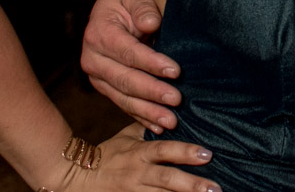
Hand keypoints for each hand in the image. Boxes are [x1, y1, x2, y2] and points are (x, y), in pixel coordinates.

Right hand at [46, 123, 218, 191]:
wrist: (78, 178)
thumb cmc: (108, 154)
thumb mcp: (128, 135)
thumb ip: (149, 124)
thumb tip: (172, 109)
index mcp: (139, 154)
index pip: (164, 150)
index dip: (185, 152)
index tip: (208, 153)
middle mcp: (139, 174)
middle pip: (167, 180)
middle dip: (192, 185)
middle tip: (216, 187)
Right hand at [80, 0, 182, 132]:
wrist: (115, 10)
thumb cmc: (131, 1)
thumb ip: (144, 8)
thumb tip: (151, 23)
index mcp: (99, 32)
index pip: (127, 51)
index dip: (151, 63)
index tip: (176, 71)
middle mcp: (92, 58)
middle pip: (124, 79)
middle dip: (152, 92)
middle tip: (177, 100)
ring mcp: (97, 76)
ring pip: (123, 97)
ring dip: (148, 111)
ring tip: (171, 121)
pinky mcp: (105, 88)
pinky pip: (124, 105)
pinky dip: (141, 117)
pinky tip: (157, 127)